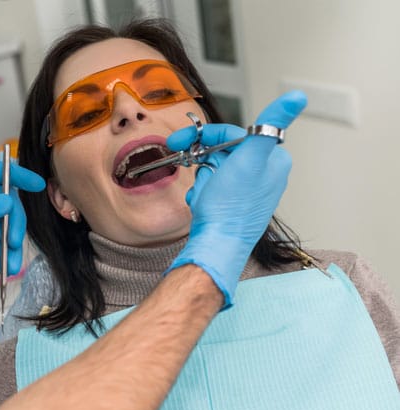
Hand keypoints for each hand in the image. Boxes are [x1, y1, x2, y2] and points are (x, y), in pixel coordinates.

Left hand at [0, 159, 44, 309]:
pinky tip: (7, 265)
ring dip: (12, 240)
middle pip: (3, 199)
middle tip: (13, 239)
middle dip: (13, 219)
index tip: (35, 184)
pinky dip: (7, 253)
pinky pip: (1, 241)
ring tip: (11, 260)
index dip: (14, 174)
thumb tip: (7, 200)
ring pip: (5, 221)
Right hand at [166, 90, 306, 305]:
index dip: (203, 136)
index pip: (233, 133)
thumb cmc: (230, 207)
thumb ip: (270, 124)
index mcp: (273, 160)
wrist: (216, 245)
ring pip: (214, 170)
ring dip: (203, 181)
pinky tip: (206, 205)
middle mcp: (265, 174)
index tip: (179, 141)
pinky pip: (213, 187)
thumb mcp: (249, 158)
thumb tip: (297, 96)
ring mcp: (249, 191)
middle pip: (222, 152)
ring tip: (207, 197)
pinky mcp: (235, 204)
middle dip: (205, 165)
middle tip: (202, 179)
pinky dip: (204, 194)